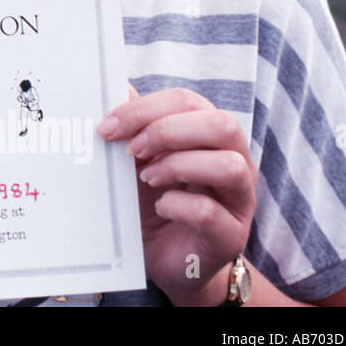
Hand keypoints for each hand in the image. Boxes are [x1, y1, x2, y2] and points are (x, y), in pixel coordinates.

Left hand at [97, 86, 256, 305]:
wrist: (162, 258)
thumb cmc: (151, 200)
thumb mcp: (135, 160)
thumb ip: (132, 125)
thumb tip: (118, 87)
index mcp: (208, 134)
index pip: (188, 101)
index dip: (146, 108)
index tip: (107, 126)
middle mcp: (234, 160)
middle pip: (222, 124)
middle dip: (168, 131)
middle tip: (131, 150)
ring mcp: (238, 199)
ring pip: (229, 166)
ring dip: (178, 166)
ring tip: (148, 178)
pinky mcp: (231, 236)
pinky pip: (212, 212)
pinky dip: (178, 205)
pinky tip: (161, 207)